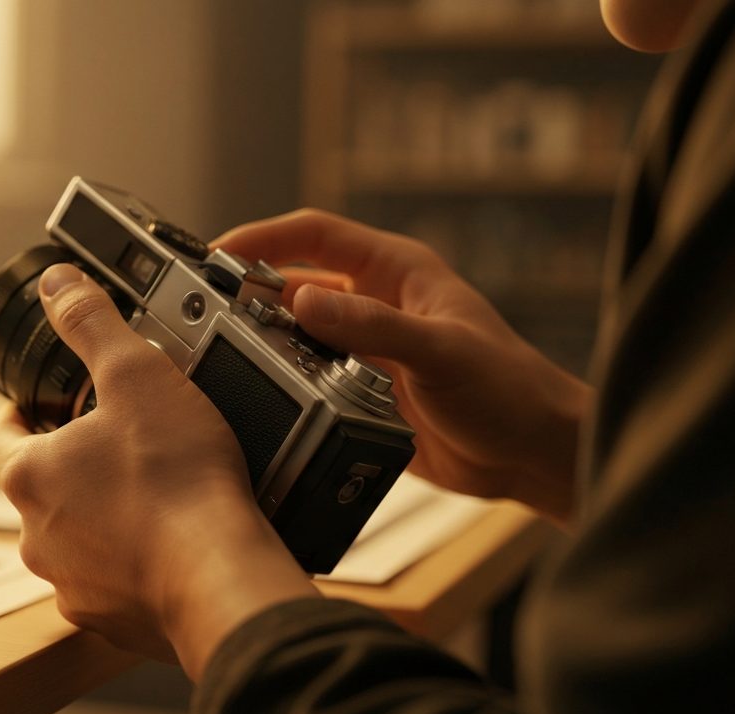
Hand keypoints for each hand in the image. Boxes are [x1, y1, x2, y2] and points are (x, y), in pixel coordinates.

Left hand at [0, 264, 317, 676]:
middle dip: (69, 467)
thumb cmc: (179, 481)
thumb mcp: (138, 375)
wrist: (219, 577)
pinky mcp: (112, 620)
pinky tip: (170, 544)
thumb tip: (58, 283)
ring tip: (150, 494)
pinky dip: (131, 564)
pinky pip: (112, 583)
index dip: (14, 419)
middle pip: (38, 491)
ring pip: (74, 541)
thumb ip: (93, 324)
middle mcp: (38, 537)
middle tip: (113, 444)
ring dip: (99, 518)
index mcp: (31, 477)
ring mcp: (73, 585)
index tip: (34, 409)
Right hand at [213, 210, 590, 524]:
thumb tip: (303, 303)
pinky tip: (259, 400)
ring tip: (219, 357)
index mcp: (397, 273)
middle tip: (200, 312)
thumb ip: (373, 328)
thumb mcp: (440, 352)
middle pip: (296, 285)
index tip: (216, 253)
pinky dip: (282, 387)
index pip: (316, 235)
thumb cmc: (509, 390)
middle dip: (249, 294)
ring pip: (297, 336)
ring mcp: (367, 351)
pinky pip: (309, 382)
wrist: (534, 455)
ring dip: (263, 344)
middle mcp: (377, 305)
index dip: (263, 237)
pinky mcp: (363, 396)